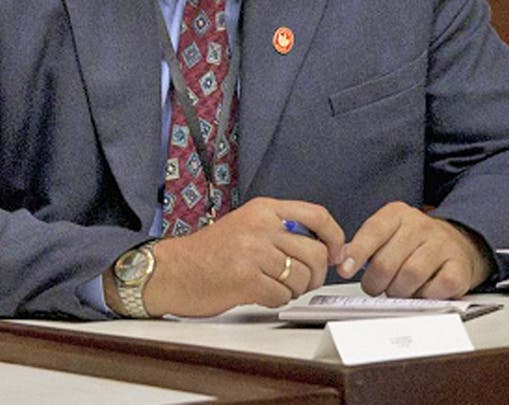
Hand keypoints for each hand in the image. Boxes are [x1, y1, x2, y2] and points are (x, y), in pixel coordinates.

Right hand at [105, 197, 344, 317]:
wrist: (173, 269)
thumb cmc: (209, 252)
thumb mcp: (246, 224)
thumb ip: (280, 229)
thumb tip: (321, 246)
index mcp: (264, 208)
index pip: (317, 215)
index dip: (335, 237)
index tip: (336, 254)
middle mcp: (261, 225)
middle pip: (315, 252)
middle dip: (315, 275)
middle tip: (302, 282)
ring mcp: (254, 251)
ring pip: (301, 277)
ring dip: (294, 290)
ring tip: (275, 287)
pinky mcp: (246, 279)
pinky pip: (281, 295)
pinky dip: (276, 300)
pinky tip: (259, 294)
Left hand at [337, 201, 493, 298]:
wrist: (458, 243)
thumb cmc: (415, 242)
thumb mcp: (388, 232)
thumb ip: (365, 244)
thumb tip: (341, 261)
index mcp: (398, 214)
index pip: (373, 231)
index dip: (357, 253)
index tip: (344, 270)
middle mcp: (421, 226)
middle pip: (387, 261)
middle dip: (375, 282)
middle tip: (374, 287)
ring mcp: (442, 246)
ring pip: (410, 276)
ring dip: (398, 291)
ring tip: (396, 290)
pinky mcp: (459, 268)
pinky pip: (436, 289)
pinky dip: (423, 297)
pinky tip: (420, 292)